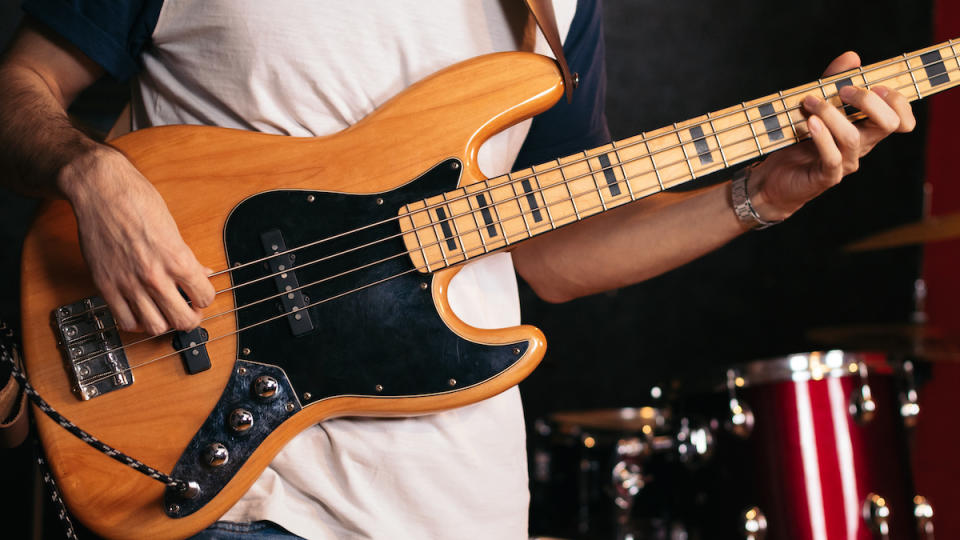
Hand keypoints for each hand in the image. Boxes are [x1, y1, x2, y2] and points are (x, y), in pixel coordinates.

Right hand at [59, 144, 214, 334]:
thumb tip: (202, 273)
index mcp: (177, 259)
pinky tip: (141, 311)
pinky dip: (137, 322)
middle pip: (183, 320)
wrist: (101, 190)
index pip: (205, 297)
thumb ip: (187, 257)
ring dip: (164, 322)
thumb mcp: (172, 228)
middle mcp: (154, 276)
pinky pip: (125, 321)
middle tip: (188, 310)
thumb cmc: (137, 201)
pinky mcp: (106, 286)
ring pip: (156, 327)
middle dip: (190, 318)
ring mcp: (128, 283)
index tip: (201, 295)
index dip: (205, 297)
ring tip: (164, 311)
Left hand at [747, 51, 915, 220]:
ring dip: (832, 114)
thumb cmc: (798, 141)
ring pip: (853, 137)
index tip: (876, 85)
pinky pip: (832, 157)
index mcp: (866, 129)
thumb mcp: (816, 107)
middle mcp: (862, 146)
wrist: (775, 178)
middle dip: (869, 101)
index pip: (902, 119)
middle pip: (888, 124)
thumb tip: (852, 57)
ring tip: (810, 101)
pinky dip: (822, 137)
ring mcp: (846, 163)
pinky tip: (810, 122)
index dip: (898, 101)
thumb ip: (833, 82)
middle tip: (843, 90)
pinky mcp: (826, 176)